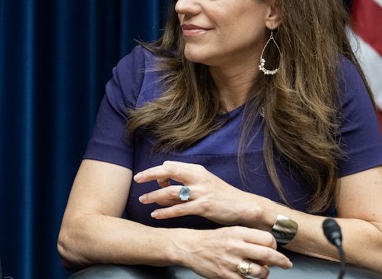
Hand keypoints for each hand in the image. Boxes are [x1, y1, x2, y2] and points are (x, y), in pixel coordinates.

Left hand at [133, 161, 266, 226]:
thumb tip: (165, 180)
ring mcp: (200, 192)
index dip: (156, 171)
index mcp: (197, 170)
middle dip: (150, 174)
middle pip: (168, 171)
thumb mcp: (205, 182)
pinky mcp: (203, 207)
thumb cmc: (222, 196)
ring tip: (142, 200)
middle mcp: (198, 178)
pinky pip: (179, 209)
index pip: (171, 165)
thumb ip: (187, 180)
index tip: (146, 177)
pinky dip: (165, 212)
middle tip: (137, 179)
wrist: (244, 206)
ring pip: (171, 192)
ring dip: (154, 196)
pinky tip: (155, 215)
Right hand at [175, 226, 291, 278]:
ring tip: (262, 272)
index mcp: (238, 232)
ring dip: (265, 273)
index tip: (275, 250)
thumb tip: (269, 250)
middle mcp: (236, 246)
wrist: (189, 247)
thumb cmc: (212, 240)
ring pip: (260, 271)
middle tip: (287, 264)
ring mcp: (230, 262)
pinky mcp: (225, 276)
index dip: (275, 246)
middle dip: (282, 261)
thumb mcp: (231, 232)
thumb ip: (249, 238)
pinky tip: (249, 278)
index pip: (267, 238)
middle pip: (267, 254)